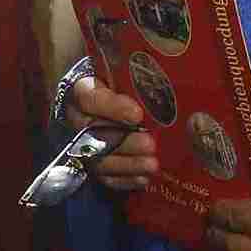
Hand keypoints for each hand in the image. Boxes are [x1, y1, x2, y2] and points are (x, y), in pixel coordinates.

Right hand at [69, 75, 159, 190]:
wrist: (109, 95)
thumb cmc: (123, 79)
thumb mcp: (124, 71)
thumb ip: (137, 75)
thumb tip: (173, 78)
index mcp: (83, 88)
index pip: (90, 97)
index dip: (112, 107)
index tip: (138, 113)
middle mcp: (77, 116)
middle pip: (94, 133)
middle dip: (124, 141)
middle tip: (151, 144)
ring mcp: (81, 142)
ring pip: (98, 157)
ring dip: (127, 164)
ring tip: (153, 165)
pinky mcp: (90, 162)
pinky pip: (102, 176)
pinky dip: (124, 179)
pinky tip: (144, 179)